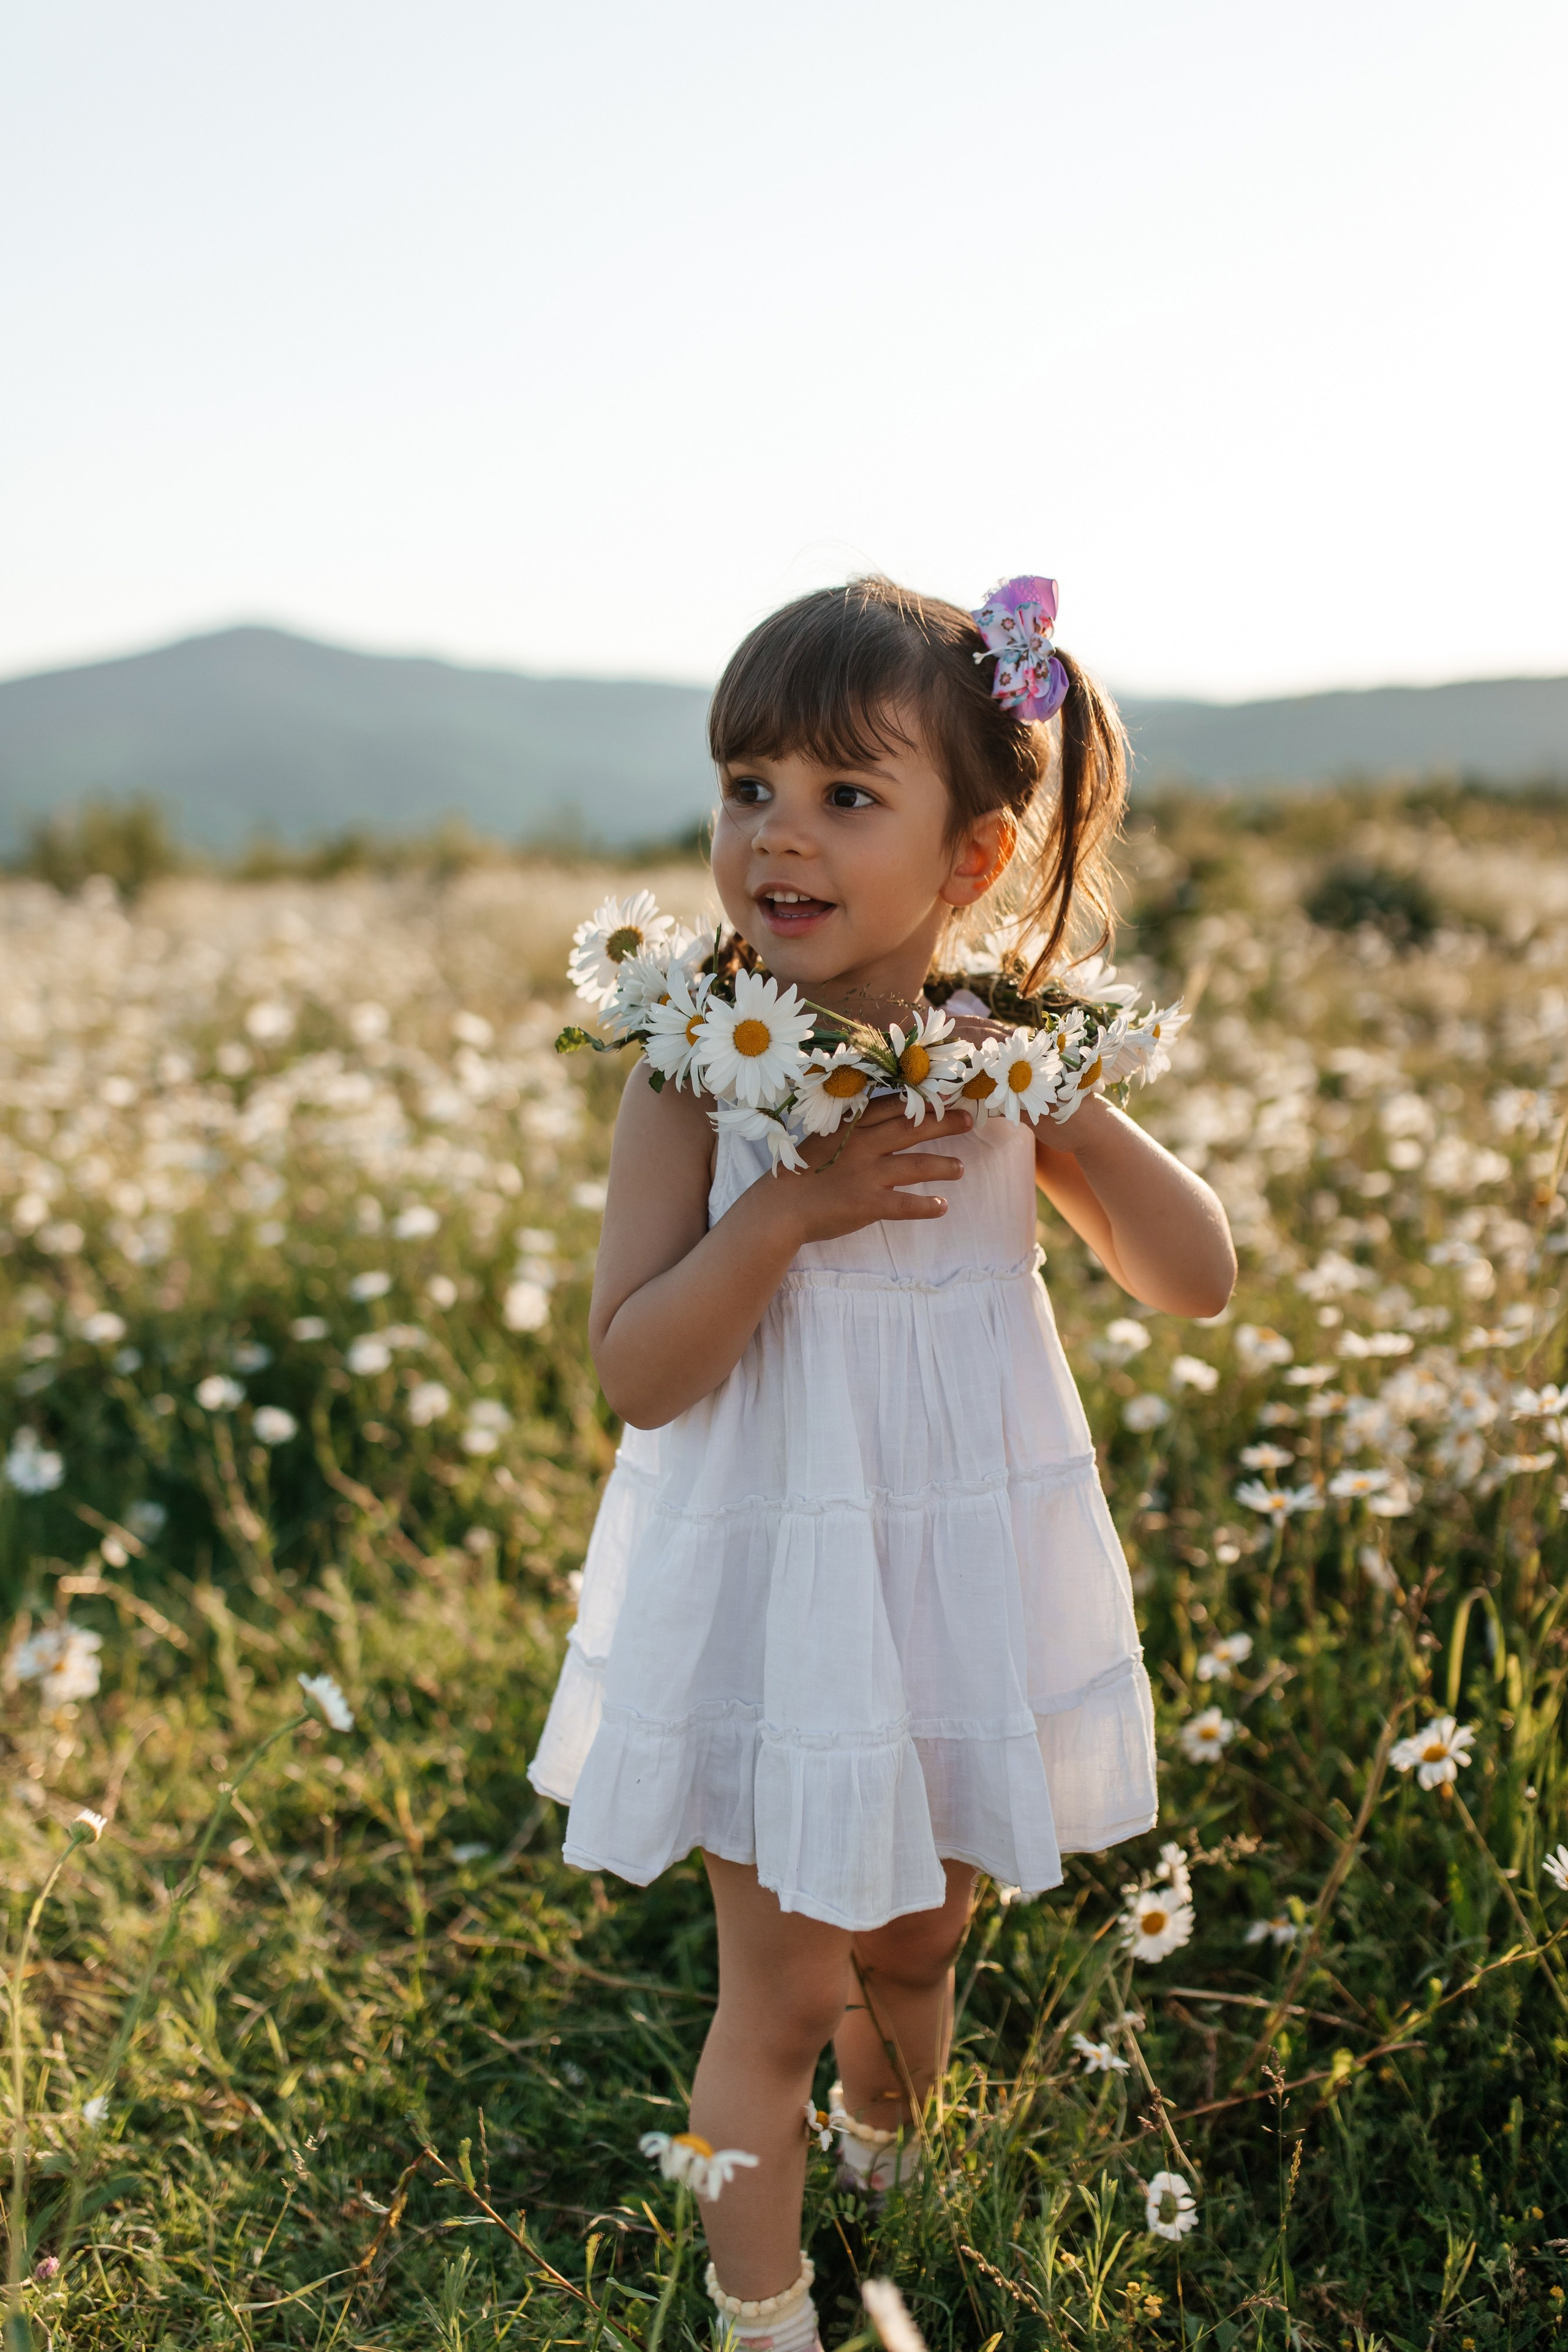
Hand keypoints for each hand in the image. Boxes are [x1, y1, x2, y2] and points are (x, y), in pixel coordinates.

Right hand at [757, 1096, 971, 1247]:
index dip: (921, 1099)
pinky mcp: (867, 1203)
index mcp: (850, 1125)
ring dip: (942, 1166)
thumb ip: (852, 1128)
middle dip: (943, 1122)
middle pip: (911, 1129)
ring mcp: (866, 1175)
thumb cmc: (800, 1173)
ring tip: (960, 1168)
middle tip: (968, 1121)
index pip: (892, 1105)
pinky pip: (904, 1204)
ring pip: (915, 1166)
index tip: (946, 1093)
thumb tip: (880, 1119)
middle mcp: (862, 1145)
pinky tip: (942, 1207)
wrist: (779, 1207)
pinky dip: (925, 1205)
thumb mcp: (824, 1138)